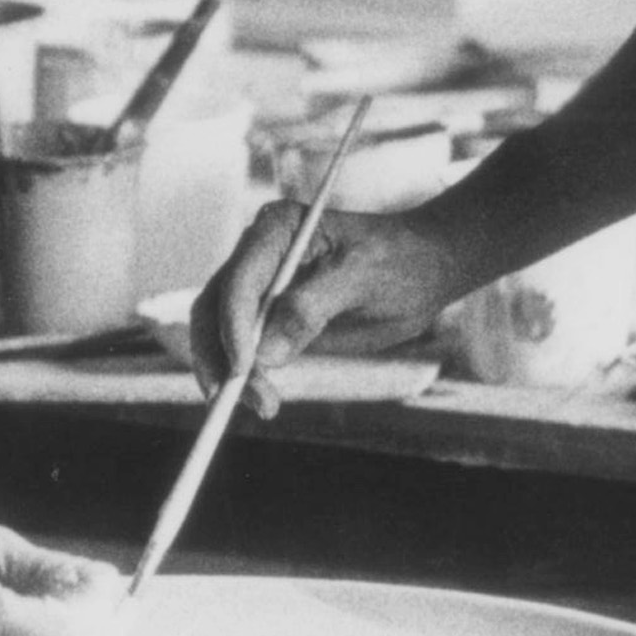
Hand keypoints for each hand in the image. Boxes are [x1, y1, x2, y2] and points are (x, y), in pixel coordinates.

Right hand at [192, 199, 466, 415]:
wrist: (423, 269)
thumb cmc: (399, 260)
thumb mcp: (362, 278)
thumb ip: (311, 308)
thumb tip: (265, 353)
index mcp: (276, 229)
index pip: (239, 279)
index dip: (234, 325)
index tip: (246, 367)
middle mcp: (257, 254)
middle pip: (212, 308)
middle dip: (221, 356)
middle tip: (242, 400)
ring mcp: (259, 287)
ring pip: (218, 334)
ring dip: (230, 375)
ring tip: (265, 406)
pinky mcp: (268, 318)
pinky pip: (240, 350)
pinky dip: (244, 378)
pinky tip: (265, 399)